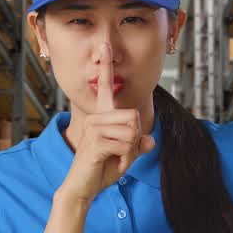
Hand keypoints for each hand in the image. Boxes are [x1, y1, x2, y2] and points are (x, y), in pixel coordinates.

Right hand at [59, 43, 155, 203]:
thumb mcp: (126, 155)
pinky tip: (112, 164)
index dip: (106, 66)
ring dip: (130, 152)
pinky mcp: (95, 142)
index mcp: (103, 115)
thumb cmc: (102, 169)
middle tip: (121, 154)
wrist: (83, 187)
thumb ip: (138, 144)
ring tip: (115, 159)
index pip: (105, 87)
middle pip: (134, 117)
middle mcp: (97, 117)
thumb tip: (149, 140)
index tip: (105, 45)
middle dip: (135, 140)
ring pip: (132, 132)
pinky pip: (126, 146)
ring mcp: (94, 128)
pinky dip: (125, 160)